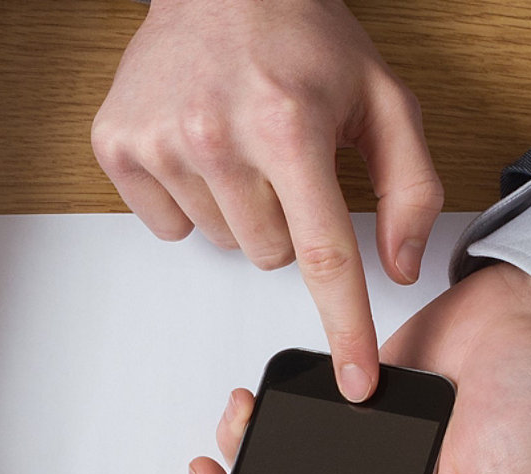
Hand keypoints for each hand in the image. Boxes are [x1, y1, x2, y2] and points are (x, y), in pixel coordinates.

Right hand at [91, 0, 444, 400]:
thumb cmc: (301, 37)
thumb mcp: (383, 98)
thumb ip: (411, 186)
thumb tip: (400, 265)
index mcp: (289, 126)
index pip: (324, 255)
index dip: (345, 326)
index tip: (354, 380)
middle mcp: (218, 137)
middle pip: (269, 255)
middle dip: (287, 221)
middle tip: (285, 162)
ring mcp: (161, 143)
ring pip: (221, 243)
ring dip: (240, 210)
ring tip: (242, 145)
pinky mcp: (119, 146)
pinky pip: (170, 225)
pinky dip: (191, 199)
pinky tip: (202, 149)